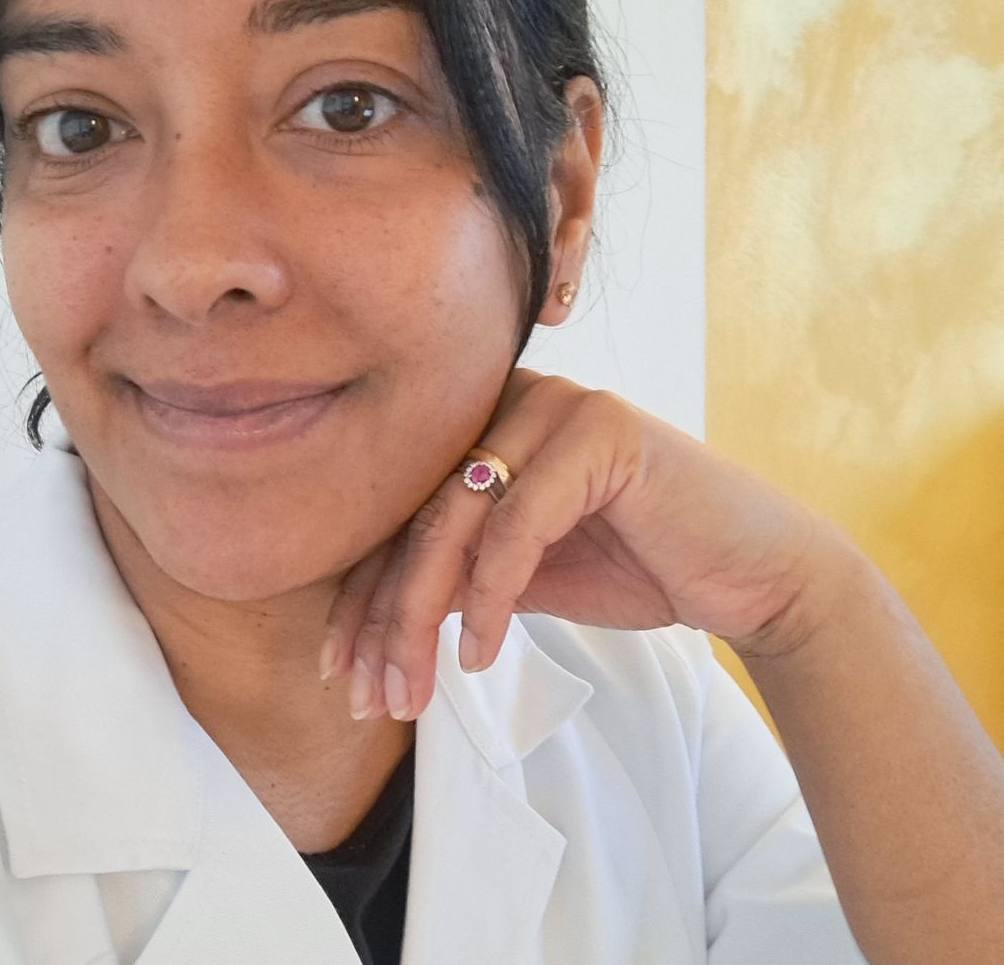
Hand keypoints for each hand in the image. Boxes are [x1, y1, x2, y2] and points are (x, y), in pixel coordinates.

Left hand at [320, 367, 856, 721]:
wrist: (754, 575)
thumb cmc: (639, 567)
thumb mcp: (523, 575)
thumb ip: (455, 573)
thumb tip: (370, 616)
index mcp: (487, 419)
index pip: (401, 510)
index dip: (362, 594)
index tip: (340, 671)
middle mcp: (511, 397)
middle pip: (416, 513)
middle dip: (380, 617)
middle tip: (364, 696)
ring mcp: (556, 404)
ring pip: (453, 520)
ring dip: (418, 619)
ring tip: (411, 694)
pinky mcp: (599, 430)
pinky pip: (517, 525)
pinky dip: (489, 599)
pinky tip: (479, 658)